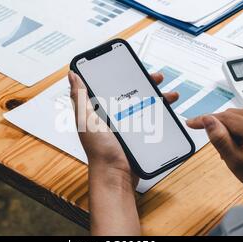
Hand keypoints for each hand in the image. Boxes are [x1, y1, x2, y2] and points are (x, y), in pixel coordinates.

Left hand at [68, 71, 178, 235]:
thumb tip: (72, 75)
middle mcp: (114, 116)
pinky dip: (161, 114)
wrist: (116, 175)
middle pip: (131, 93)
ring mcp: (128, 125)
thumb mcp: (87, 120)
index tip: (132, 65)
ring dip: (158, 97)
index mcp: (99, 110)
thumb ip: (80, 98)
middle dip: (145, 83)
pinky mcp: (139, 135)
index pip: (111, 85)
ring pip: (145, 105)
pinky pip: (151, 120)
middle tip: (156, 77)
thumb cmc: (99, 151)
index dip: (122, 74)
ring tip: (169, 94)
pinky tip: (168, 110)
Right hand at [187, 108, 242, 212]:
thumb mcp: (235, 162)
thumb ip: (220, 139)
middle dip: (222, 128)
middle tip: (220, 148)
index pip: (227, 118)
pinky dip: (241, 125)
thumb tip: (207, 120)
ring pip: (240, 114)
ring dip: (231, 127)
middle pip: (233, 114)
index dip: (207, 120)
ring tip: (235, 147)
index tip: (192, 123)